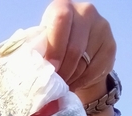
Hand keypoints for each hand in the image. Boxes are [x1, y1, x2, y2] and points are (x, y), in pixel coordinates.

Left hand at [40, 0, 115, 115]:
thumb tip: (28, 73)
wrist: (78, 53)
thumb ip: (38, 51)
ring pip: (83, 63)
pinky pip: (94, 71)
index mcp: (62, 7)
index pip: (60, 21)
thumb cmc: (53, 48)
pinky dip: (81, 82)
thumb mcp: (43, 44)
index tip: (49, 68)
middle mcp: (84, 12)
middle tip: (53, 85)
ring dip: (70, 79)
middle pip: (74, 47)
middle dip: (62, 71)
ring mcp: (100, 27)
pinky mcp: (110, 46)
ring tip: (61, 85)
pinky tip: (73, 83)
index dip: (54, 49)